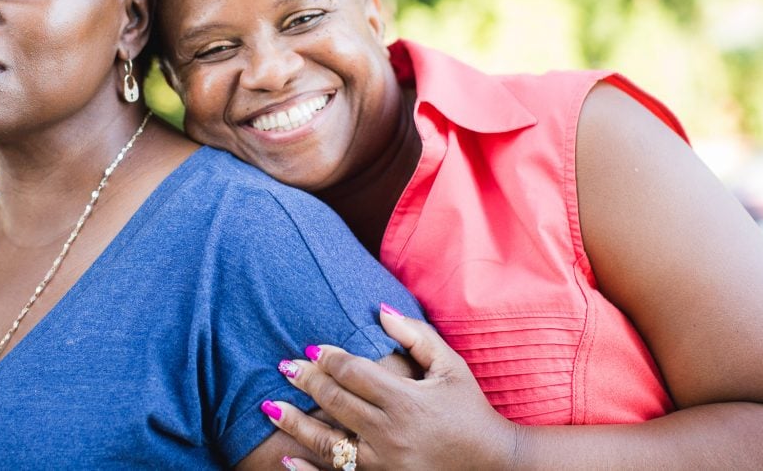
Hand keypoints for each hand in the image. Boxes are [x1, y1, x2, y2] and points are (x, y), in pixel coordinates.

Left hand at [266, 305, 518, 470]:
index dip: (329, 358)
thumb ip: (416, 336)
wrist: (493, 465)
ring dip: (295, 424)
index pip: (354, 373)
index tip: (310, 348)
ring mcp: (383, 463)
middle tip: (283, 367)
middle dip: (306, 382)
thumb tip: (380, 308)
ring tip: (269, 407)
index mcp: (406, 400)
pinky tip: (284, 460)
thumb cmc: (470, 409)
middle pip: (336, 403)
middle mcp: (390, 433)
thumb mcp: (450, 367)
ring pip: (327, 443)